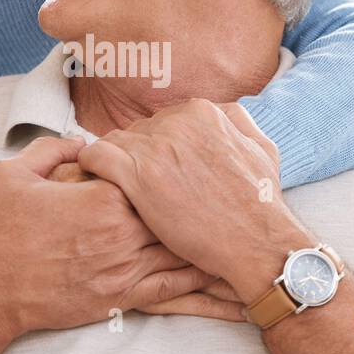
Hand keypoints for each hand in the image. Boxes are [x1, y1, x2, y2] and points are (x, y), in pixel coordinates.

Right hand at [0, 136, 218, 337]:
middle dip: (206, 204)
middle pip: (179, 212)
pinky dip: (205, 289)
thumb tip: (81, 141)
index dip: (170, 167)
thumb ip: (51, 151)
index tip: (184, 159)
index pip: (154, 175)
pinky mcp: (123, 297)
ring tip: (256, 239)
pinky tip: (229, 287)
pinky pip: (174, 290)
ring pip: (185, 252)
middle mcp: (124, 235)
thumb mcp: (13, 175)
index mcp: (106, 199)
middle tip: (238, 193)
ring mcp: (125, 268)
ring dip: (219, 245)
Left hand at [77, 100, 311, 301]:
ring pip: (113, 142)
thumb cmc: (260, 203)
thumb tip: (218, 112)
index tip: (158, 172)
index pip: (160, 121)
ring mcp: (156, 148)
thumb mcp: (262, 148)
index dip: (156, 149)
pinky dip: (91, 167)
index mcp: (201, 112)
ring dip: (114, 165)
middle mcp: (176, 122)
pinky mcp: (137, 176)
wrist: (256, 242)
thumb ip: (237, 121)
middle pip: (136, 132)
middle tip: (142, 187)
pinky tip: (97, 184)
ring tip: (118, 189)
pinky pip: (95, 156)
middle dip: (136, 157)